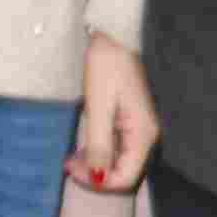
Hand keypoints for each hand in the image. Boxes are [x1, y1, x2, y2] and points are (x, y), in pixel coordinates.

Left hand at [72, 32, 158, 191]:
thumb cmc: (107, 68)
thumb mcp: (98, 107)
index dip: (97, 181)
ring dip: (97, 164)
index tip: (71, 166)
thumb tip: (99, 178)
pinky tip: (86, 143)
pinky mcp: (134, 121)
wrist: (116, 36)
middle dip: (96, 174)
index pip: (125, 178)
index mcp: (143, 134)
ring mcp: (142, 128)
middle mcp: (148, 136)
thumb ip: (100, 145)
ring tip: (74, 155)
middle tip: (69, 161)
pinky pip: (120, 148)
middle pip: (125, 172)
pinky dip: (102, 151)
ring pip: (122, 162)